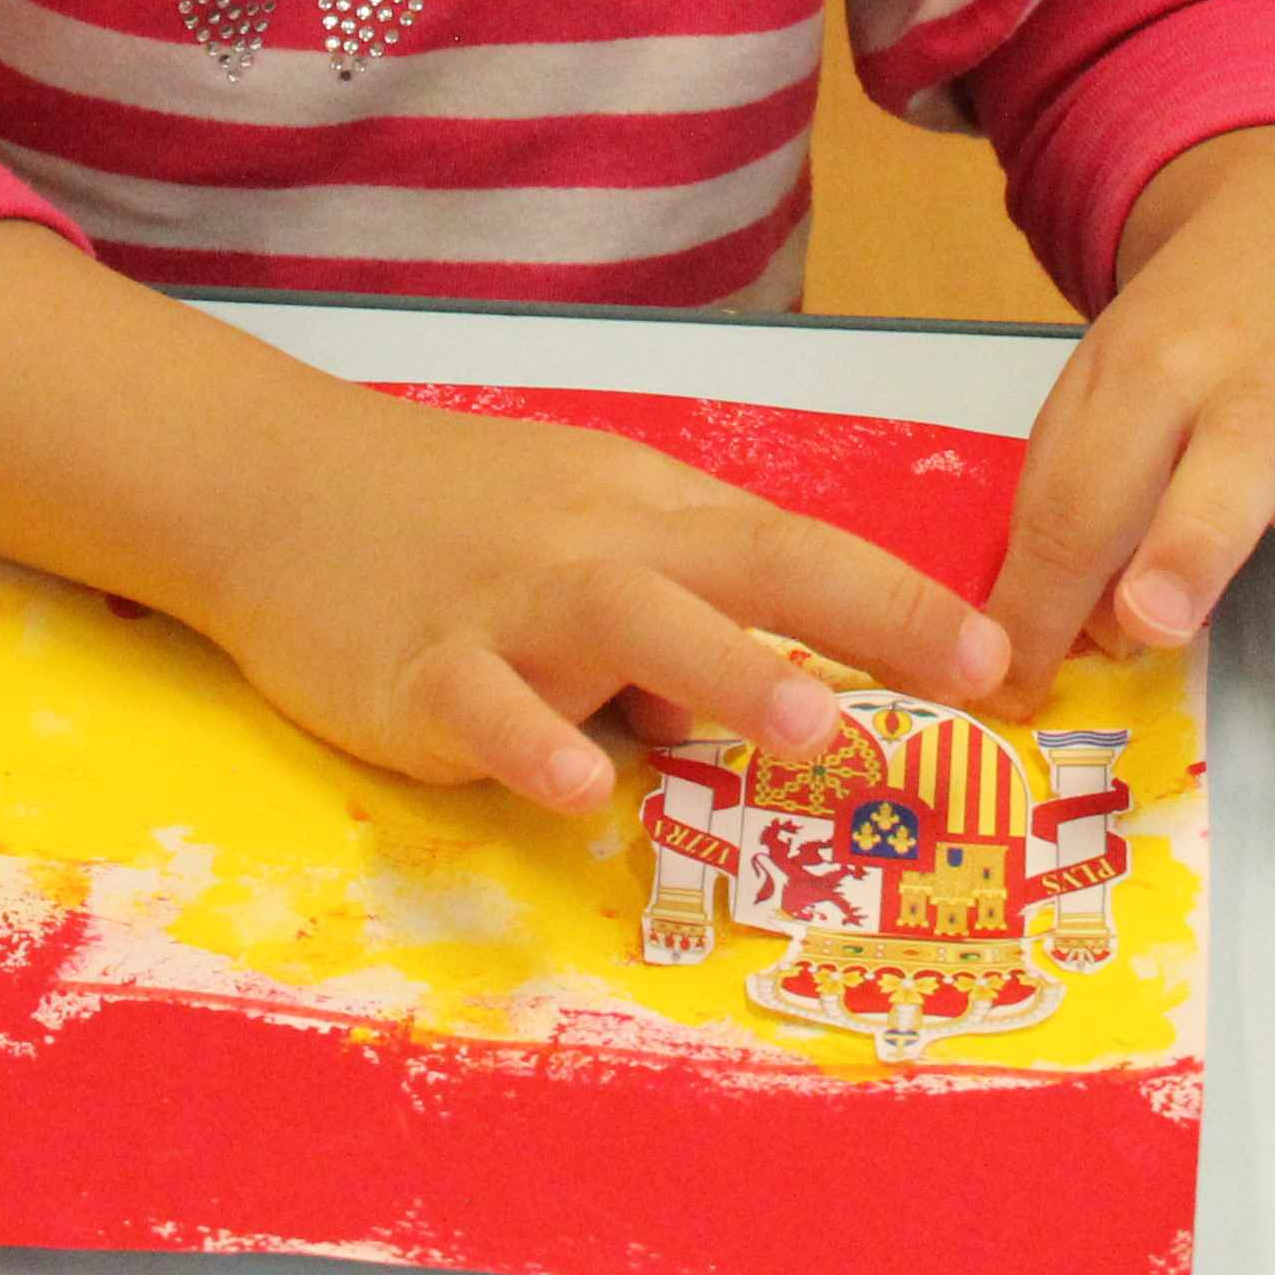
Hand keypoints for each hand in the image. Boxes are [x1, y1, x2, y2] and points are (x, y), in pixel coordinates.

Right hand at [0, 221, 1013, 811]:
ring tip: (815, 729)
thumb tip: (775, 704)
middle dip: (861, 618)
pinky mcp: (418, 668)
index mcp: (644, 512)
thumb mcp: (580, 535)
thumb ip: (680, 613)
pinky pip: (483, 705)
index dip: (897, 601)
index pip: (792, 548)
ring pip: (626, 626)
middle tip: (964, 676)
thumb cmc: (450, 517)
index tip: (1000, 657)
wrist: (274, 487)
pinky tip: (574, 787)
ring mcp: (504, 606)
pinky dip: (530, 742)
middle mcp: (591, 547)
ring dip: (727, 671)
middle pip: (742, 567)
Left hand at [979, 126, 1274, 710]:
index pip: (1090, 484)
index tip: (1010, 680)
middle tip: (1154, 622)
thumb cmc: (1182, 356)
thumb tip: (1031, 652)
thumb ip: (1067, 513)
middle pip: (1240, 445)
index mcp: (1158, 365)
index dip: (1043, 591)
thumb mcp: (1099, 400)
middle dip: (1196, 535)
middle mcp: (1270, 380)